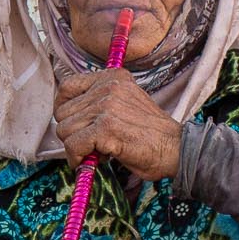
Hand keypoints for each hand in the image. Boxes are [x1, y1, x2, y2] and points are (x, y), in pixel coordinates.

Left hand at [54, 69, 181, 179]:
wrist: (176, 148)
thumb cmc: (150, 133)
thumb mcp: (126, 103)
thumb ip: (99, 101)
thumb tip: (67, 115)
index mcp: (113, 78)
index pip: (67, 86)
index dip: (63, 108)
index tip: (71, 123)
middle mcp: (108, 87)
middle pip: (62, 112)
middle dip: (71, 133)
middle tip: (90, 143)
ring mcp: (106, 107)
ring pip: (65, 131)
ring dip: (76, 147)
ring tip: (97, 151)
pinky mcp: (105, 129)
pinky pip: (73, 145)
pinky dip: (77, 158)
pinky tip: (93, 161)